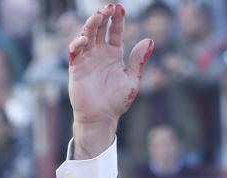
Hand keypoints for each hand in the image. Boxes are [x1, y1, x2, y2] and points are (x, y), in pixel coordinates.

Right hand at [67, 3, 153, 157]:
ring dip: (91, 24)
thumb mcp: (132, 79)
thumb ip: (138, 60)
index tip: (120, 8)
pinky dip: (78, 44)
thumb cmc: (117, 100)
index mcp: (113, 54)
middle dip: (102, 16)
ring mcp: (87, 58)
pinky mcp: (76, 67)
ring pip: (86, 35)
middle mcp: (99, 53)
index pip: (115, 32)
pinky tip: (85, 39)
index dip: (117, 20)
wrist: (102, 117)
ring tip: (98, 15)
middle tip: (108, 7)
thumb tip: (150, 40)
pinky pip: (75, 52)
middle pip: (99, 29)